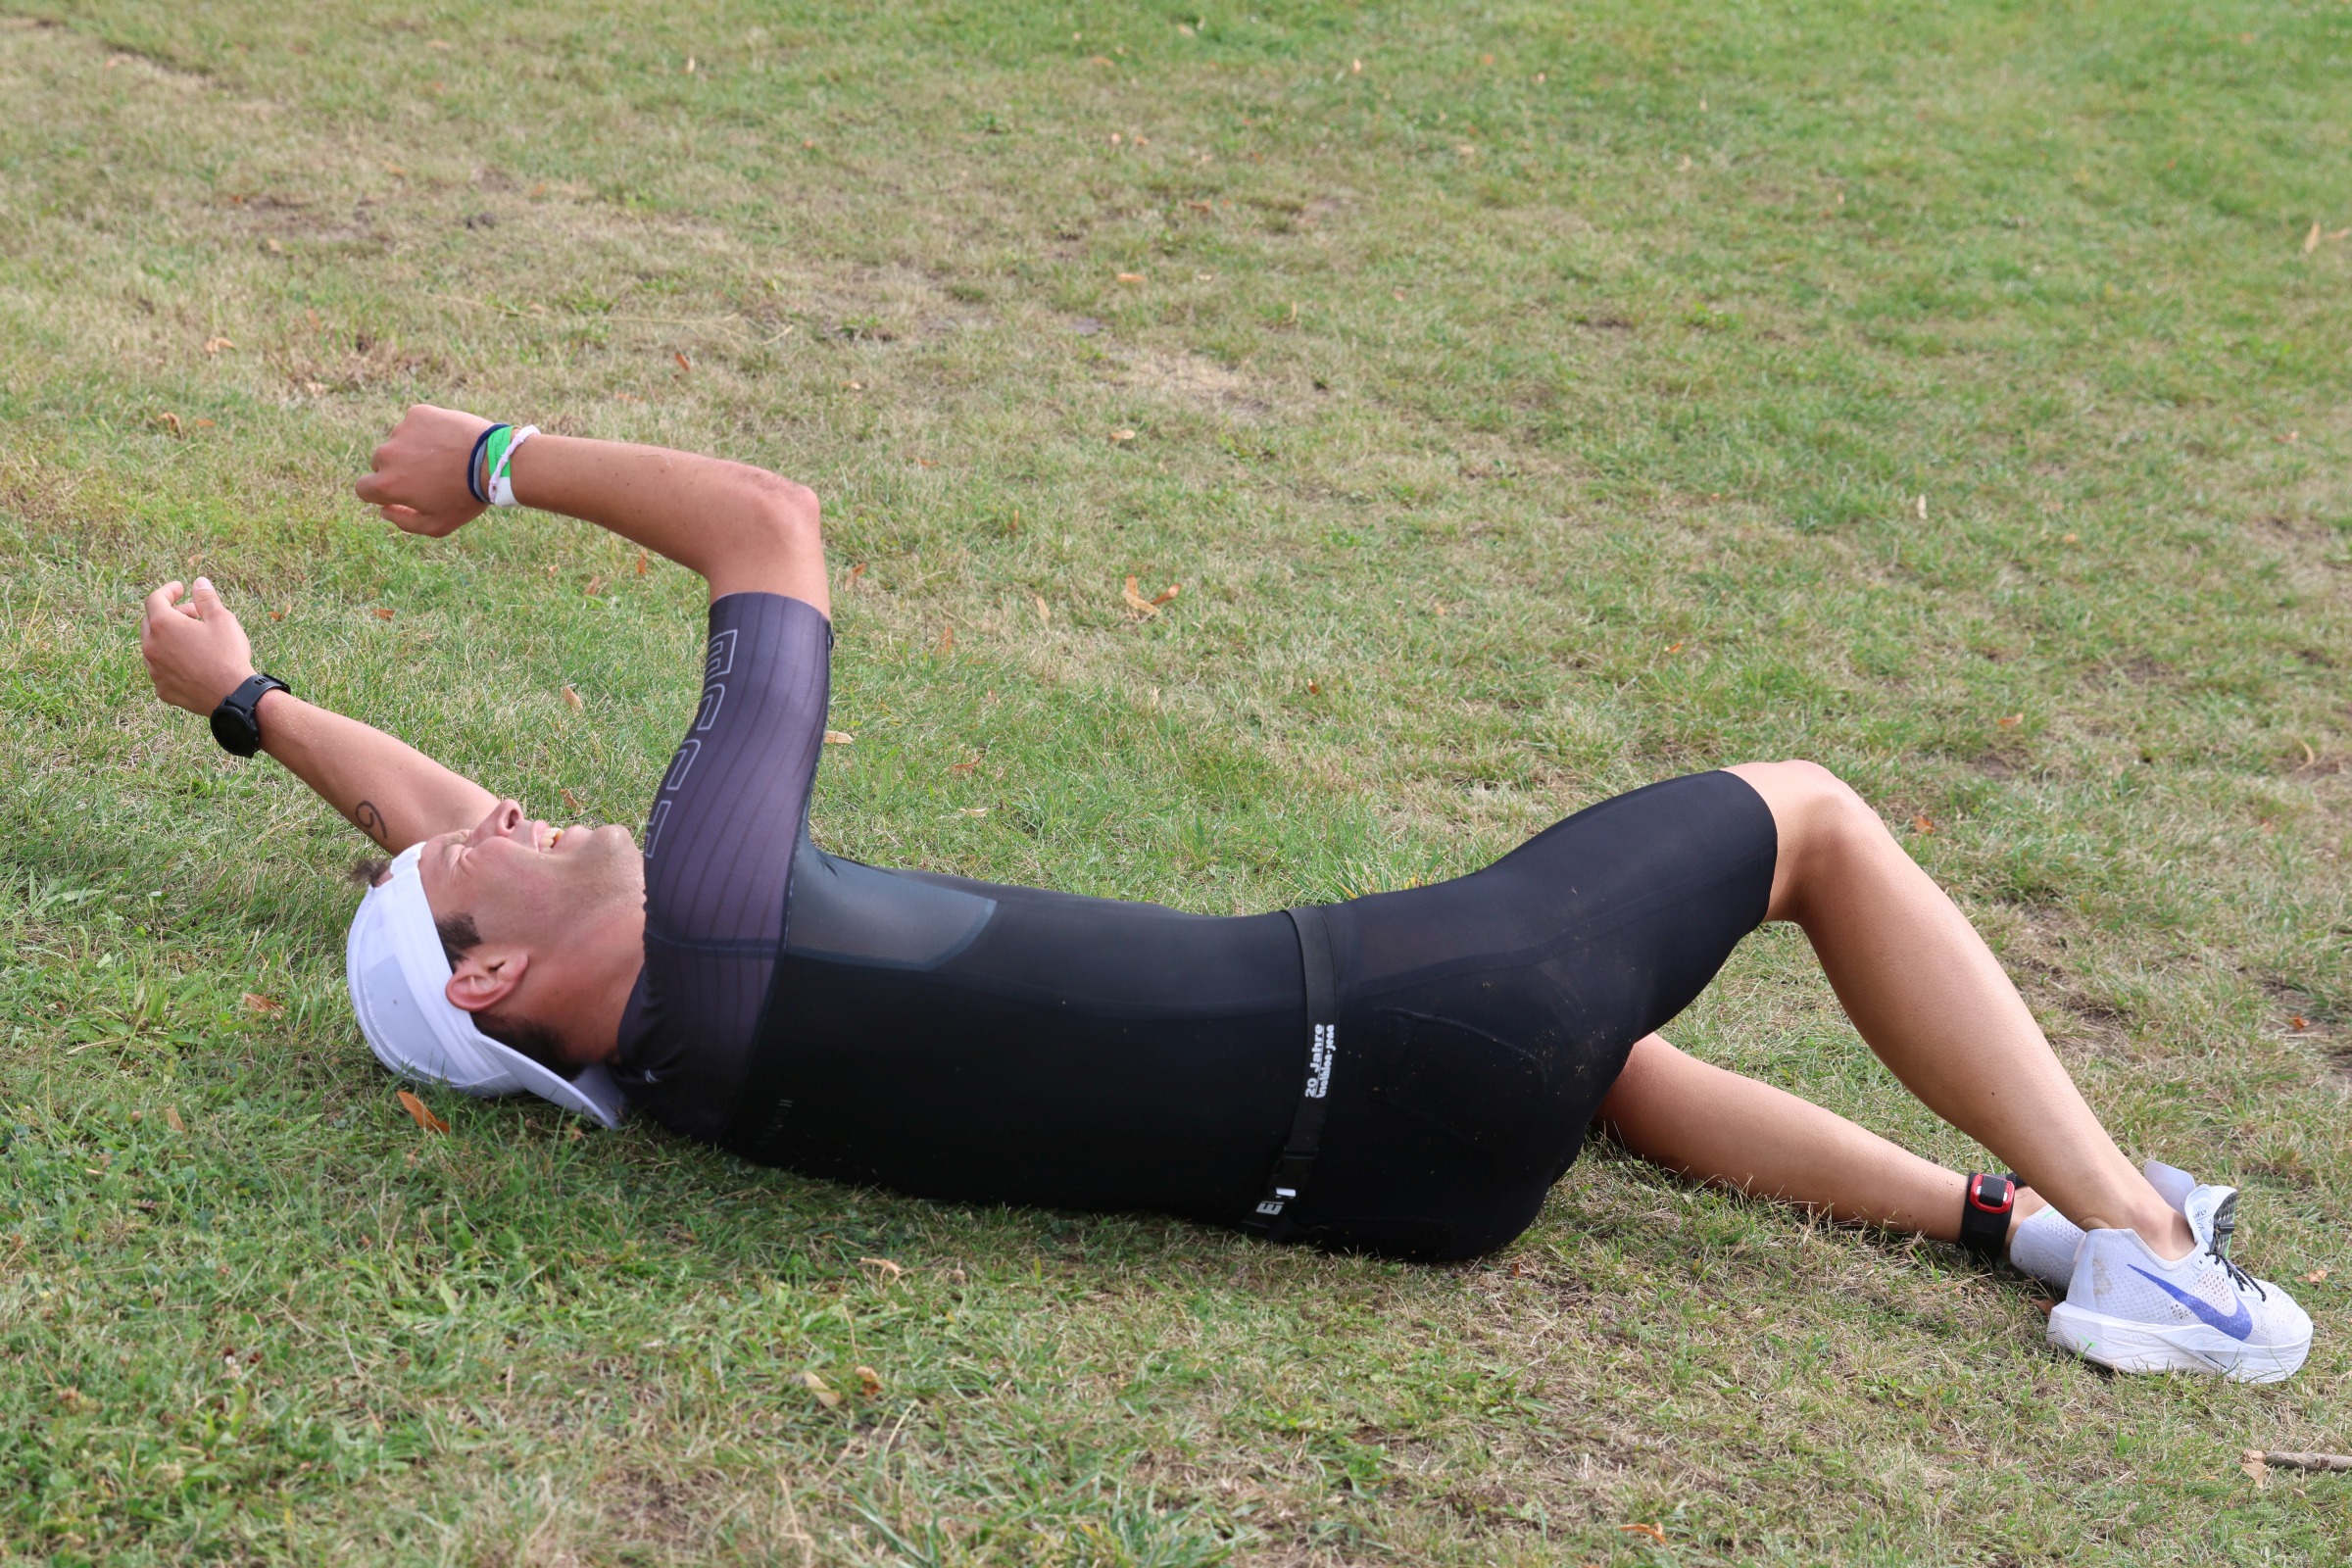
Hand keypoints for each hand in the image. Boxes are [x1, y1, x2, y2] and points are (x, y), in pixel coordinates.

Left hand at [140, 578, 255, 715]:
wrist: (233, 696)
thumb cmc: (228, 655)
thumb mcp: (222, 619)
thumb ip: (206, 598)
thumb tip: (199, 582)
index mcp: (163, 625)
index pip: (155, 599)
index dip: (168, 590)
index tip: (181, 588)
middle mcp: (151, 646)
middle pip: (151, 622)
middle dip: (172, 614)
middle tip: (195, 615)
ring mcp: (154, 670)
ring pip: (154, 646)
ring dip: (170, 638)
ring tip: (195, 639)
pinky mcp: (162, 688)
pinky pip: (161, 668)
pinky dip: (172, 660)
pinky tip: (192, 662)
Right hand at [354, 403, 493, 536]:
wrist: (494, 462)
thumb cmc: (467, 498)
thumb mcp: (438, 524)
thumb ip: (404, 522)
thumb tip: (383, 511)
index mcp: (387, 484)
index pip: (363, 488)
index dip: (378, 492)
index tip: (397, 491)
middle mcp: (387, 455)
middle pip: (380, 463)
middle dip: (398, 469)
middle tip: (430, 475)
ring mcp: (401, 431)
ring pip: (399, 442)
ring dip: (413, 448)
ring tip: (445, 457)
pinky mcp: (418, 414)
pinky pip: (416, 423)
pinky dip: (427, 430)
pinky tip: (449, 441)